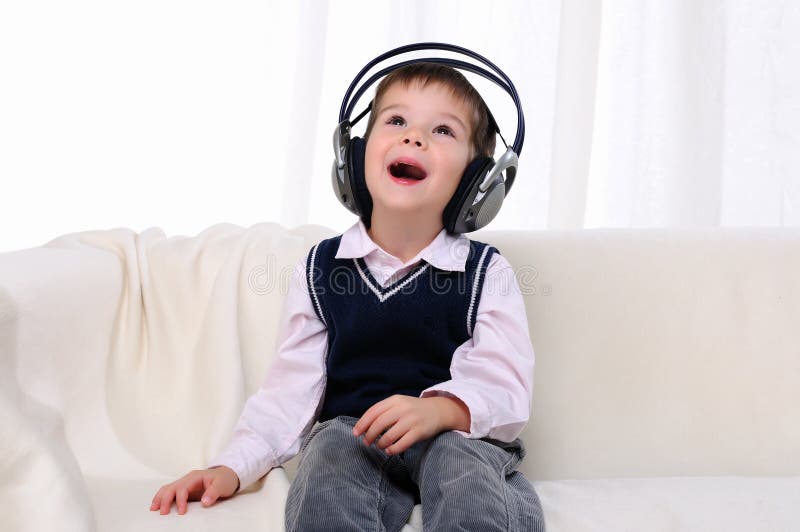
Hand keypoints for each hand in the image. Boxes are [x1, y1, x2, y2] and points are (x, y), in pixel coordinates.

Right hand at [150, 466, 239, 514]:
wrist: (227, 476)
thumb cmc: (225, 479)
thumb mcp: (222, 485)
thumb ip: (214, 492)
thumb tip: (204, 502)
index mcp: (195, 477)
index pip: (183, 488)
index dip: (180, 500)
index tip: (181, 512)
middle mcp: (187, 479)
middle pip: (171, 487)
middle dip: (165, 500)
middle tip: (163, 513)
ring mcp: (185, 484)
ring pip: (167, 488)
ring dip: (160, 498)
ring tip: (153, 509)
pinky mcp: (184, 490)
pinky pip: (170, 493)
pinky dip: (163, 498)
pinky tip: (158, 506)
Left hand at [352, 395, 469, 454]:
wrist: (438, 410)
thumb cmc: (412, 410)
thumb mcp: (398, 404)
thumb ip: (383, 411)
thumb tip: (363, 427)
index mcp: (395, 400)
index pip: (374, 412)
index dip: (362, 423)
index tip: (355, 433)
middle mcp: (403, 409)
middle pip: (379, 424)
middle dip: (369, 435)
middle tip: (366, 442)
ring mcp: (412, 420)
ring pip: (389, 436)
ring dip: (380, 444)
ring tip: (379, 446)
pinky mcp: (419, 432)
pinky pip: (401, 444)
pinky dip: (392, 450)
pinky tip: (389, 451)